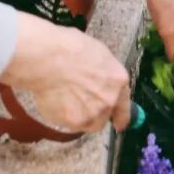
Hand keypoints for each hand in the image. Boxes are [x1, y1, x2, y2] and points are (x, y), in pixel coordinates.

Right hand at [0, 12, 130, 133]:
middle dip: (95, 110)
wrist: (47, 58)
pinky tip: (58, 101)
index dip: (120, 116)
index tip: (118, 122)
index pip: (125, 107)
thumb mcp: (97, 54)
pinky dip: (65, 117)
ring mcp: (94, 113)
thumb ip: (105, 75)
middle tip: (79, 99)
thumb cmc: (68, 48)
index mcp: (118, 80)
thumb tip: (104, 82)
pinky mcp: (76, 122)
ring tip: (66, 98)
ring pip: (89, 123)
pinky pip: (72, 125)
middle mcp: (110, 100)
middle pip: (106, 115)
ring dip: (80, 115)